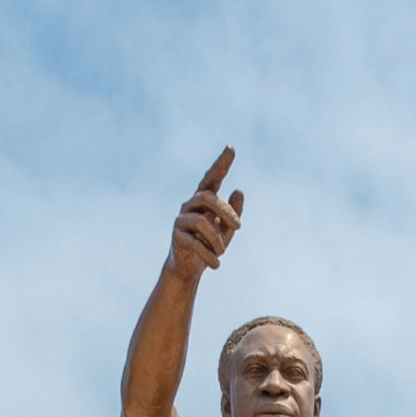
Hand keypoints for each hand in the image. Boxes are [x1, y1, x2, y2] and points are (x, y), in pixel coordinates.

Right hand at [169, 147, 242, 280]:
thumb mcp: (226, 229)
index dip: (221, 164)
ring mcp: (181, 220)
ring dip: (216, 238)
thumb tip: (238, 191)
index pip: (212, 178)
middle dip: (225, 210)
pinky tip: (216, 264)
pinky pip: (194, 242)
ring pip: (201, 221)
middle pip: (207, 198)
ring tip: (223, 252)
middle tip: (239, 226)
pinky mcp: (177, 236)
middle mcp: (190, 205)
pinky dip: (208, 254)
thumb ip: (233, 212)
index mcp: (204, 201)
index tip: (231, 148)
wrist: (189, 268)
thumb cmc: (210, 245)